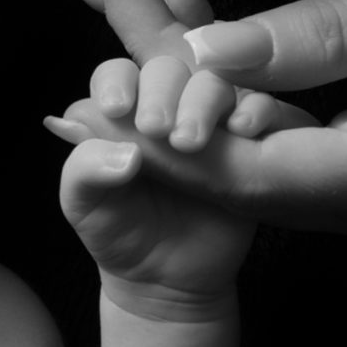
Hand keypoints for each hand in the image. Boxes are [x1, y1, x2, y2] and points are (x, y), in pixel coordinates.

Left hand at [41, 18, 313, 309]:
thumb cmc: (117, 233)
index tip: (116, 109)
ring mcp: (210, 121)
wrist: (165, 278)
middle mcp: (165, 106)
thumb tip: (121, 150)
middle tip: (155, 130)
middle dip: (161, 92)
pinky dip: (257, 109)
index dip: (117, 82)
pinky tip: (243, 130)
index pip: (118, 73)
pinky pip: (263, 108)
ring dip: (203, 101)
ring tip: (189, 143)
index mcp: (120, 111)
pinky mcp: (249, 141)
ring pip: (214, 82)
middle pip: (168, 68)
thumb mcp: (83, 206)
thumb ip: (84, 169)